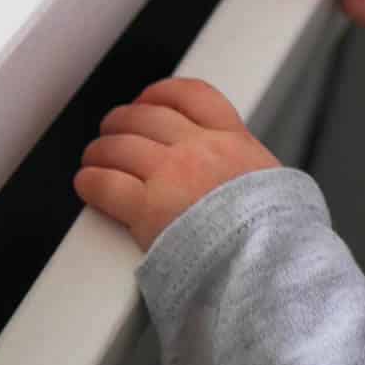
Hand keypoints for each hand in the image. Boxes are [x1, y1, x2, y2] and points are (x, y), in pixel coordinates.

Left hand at [75, 77, 278, 251]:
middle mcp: (198, 149)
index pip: (192, 95)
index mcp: (233, 141)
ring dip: (100, 150)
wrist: (269, 271)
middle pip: (146, 116)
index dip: (162, 92)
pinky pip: (105, 183)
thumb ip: (247, 170)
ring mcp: (171, 175)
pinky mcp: (147, 209)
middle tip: (113, 130)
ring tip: (94, 158)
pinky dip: (90, 180)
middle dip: (123, 120)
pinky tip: (87, 183)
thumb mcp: (276, 187)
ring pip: (119, 145)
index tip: (148, 100)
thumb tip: (241, 176)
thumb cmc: (277, 241)